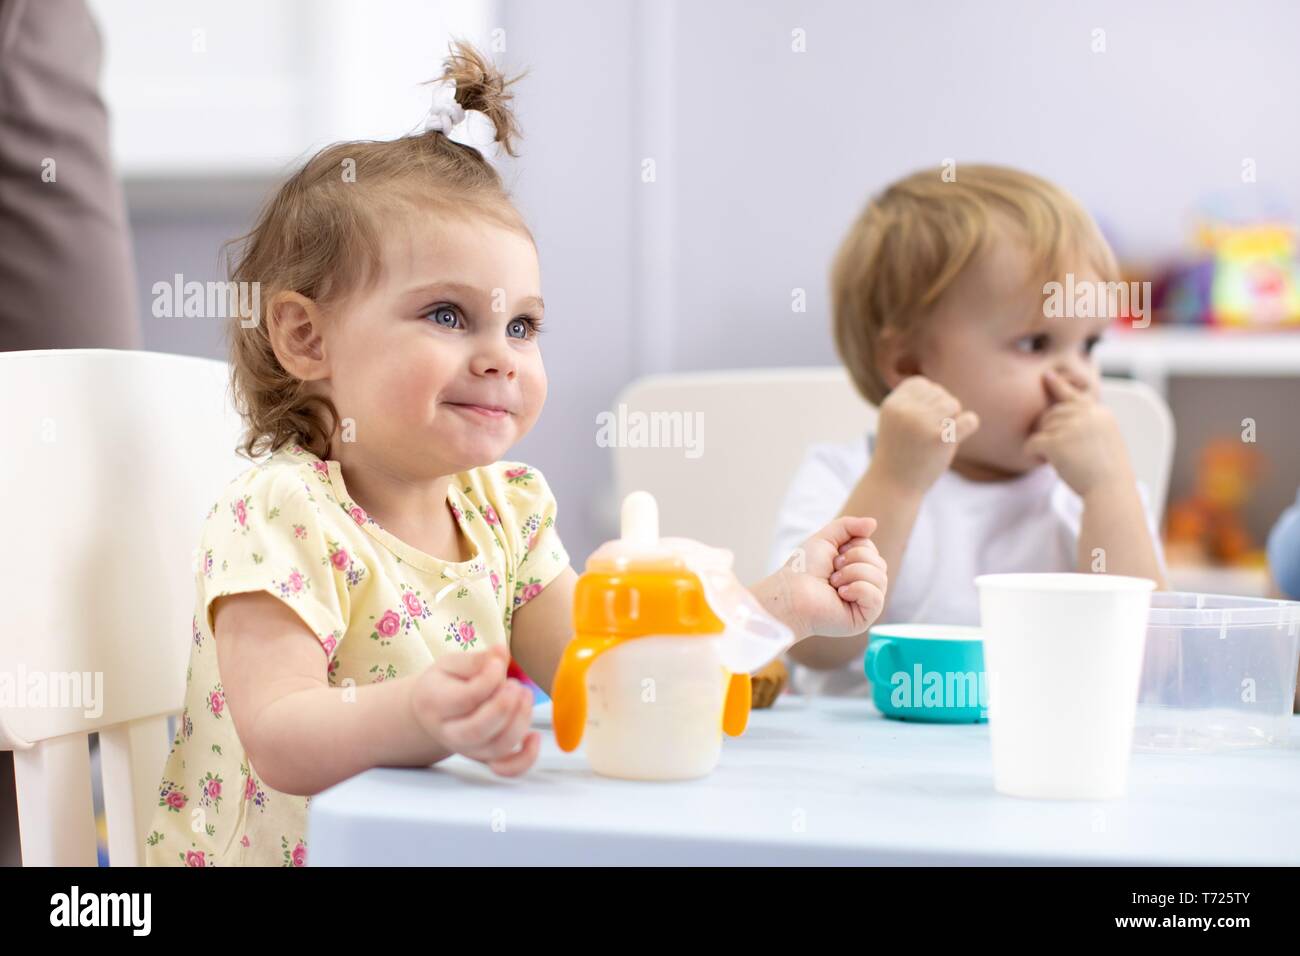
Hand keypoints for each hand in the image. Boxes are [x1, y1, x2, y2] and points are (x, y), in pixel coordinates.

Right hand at [410, 643, 538, 776]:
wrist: (432, 712)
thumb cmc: (443, 684)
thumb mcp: (451, 664)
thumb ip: (477, 660)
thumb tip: (501, 652)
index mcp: (435, 704)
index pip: (467, 698)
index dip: (490, 678)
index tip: (499, 661)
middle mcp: (450, 733)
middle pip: (478, 730)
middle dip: (504, 706)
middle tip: (515, 685)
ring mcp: (469, 749)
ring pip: (498, 747)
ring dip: (520, 721)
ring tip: (524, 693)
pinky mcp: (486, 758)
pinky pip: (507, 769)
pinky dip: (526, 759)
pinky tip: (534, 736)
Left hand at [768, 515, 886, 639]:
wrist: (791, 593)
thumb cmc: (804, 569)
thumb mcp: (826, 539)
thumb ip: (848, 526)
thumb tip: (873, 523)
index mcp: (856, 569)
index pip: (873, 551)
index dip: (854, 548)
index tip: (833, 557)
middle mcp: (864, 586)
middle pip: (879, 563)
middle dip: (853, 560)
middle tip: (832, 570)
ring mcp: (864, 603)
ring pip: (880, 579)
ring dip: (852, 574)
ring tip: (833, 583)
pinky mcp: (864, 618)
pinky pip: (876, 598)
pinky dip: (858, 590)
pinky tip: (841, 594)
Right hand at [873, 376, 979, 490]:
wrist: (893, 486)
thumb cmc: (898, 453)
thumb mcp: (896, 421)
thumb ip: (912, 402)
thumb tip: (939, 390)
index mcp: (892, 404)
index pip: (921, 384)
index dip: (927, 400)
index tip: (921, 420)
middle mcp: (905, 410)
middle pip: (939, 393)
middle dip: (940, 411)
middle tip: (928, 434)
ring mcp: (922, 423)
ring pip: (953, 404)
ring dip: (952, 419)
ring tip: (938, 437)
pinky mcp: (940, 438)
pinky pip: (969, 420)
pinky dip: (969, 425)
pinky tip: (957, 437)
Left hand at [1024, 369, 1130, 496]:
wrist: (1111, 491)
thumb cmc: (1107, 474)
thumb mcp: (1105, 440)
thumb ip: (1088, 424)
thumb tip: (1060, 416)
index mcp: (1100, 413)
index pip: (1075, 396)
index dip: (1059, 385)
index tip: (1047, 375)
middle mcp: (1087, 415)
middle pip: (1053, 413)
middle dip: (1049, 430)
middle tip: (1060, 451)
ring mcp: (1072, 426)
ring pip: (1042, 428)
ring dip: (1045, 444)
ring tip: (1061, 460)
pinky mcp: (1056, 441)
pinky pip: (1032, 442)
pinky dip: (1032, 453)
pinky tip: (1043, 462)